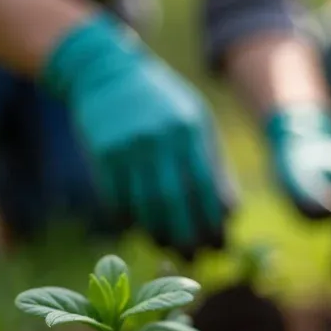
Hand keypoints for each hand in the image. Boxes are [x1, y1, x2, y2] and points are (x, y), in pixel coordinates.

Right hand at [42, 15, 232, 253]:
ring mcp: (128, 146)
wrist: (109, 73)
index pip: (205, 185)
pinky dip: (129, 219)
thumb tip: (228, 212)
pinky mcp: (102, 154)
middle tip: (194, 257)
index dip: (212, 219)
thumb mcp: (196, 120)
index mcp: (190, 130)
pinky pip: (117, 199)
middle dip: (185, 235)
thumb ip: (212, 162)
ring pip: (143, 205)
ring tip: (168, 246)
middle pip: (173, 201)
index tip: (219, 243)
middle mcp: (159, 139)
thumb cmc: (164, 104)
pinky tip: (139, 228)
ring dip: (157, 233)